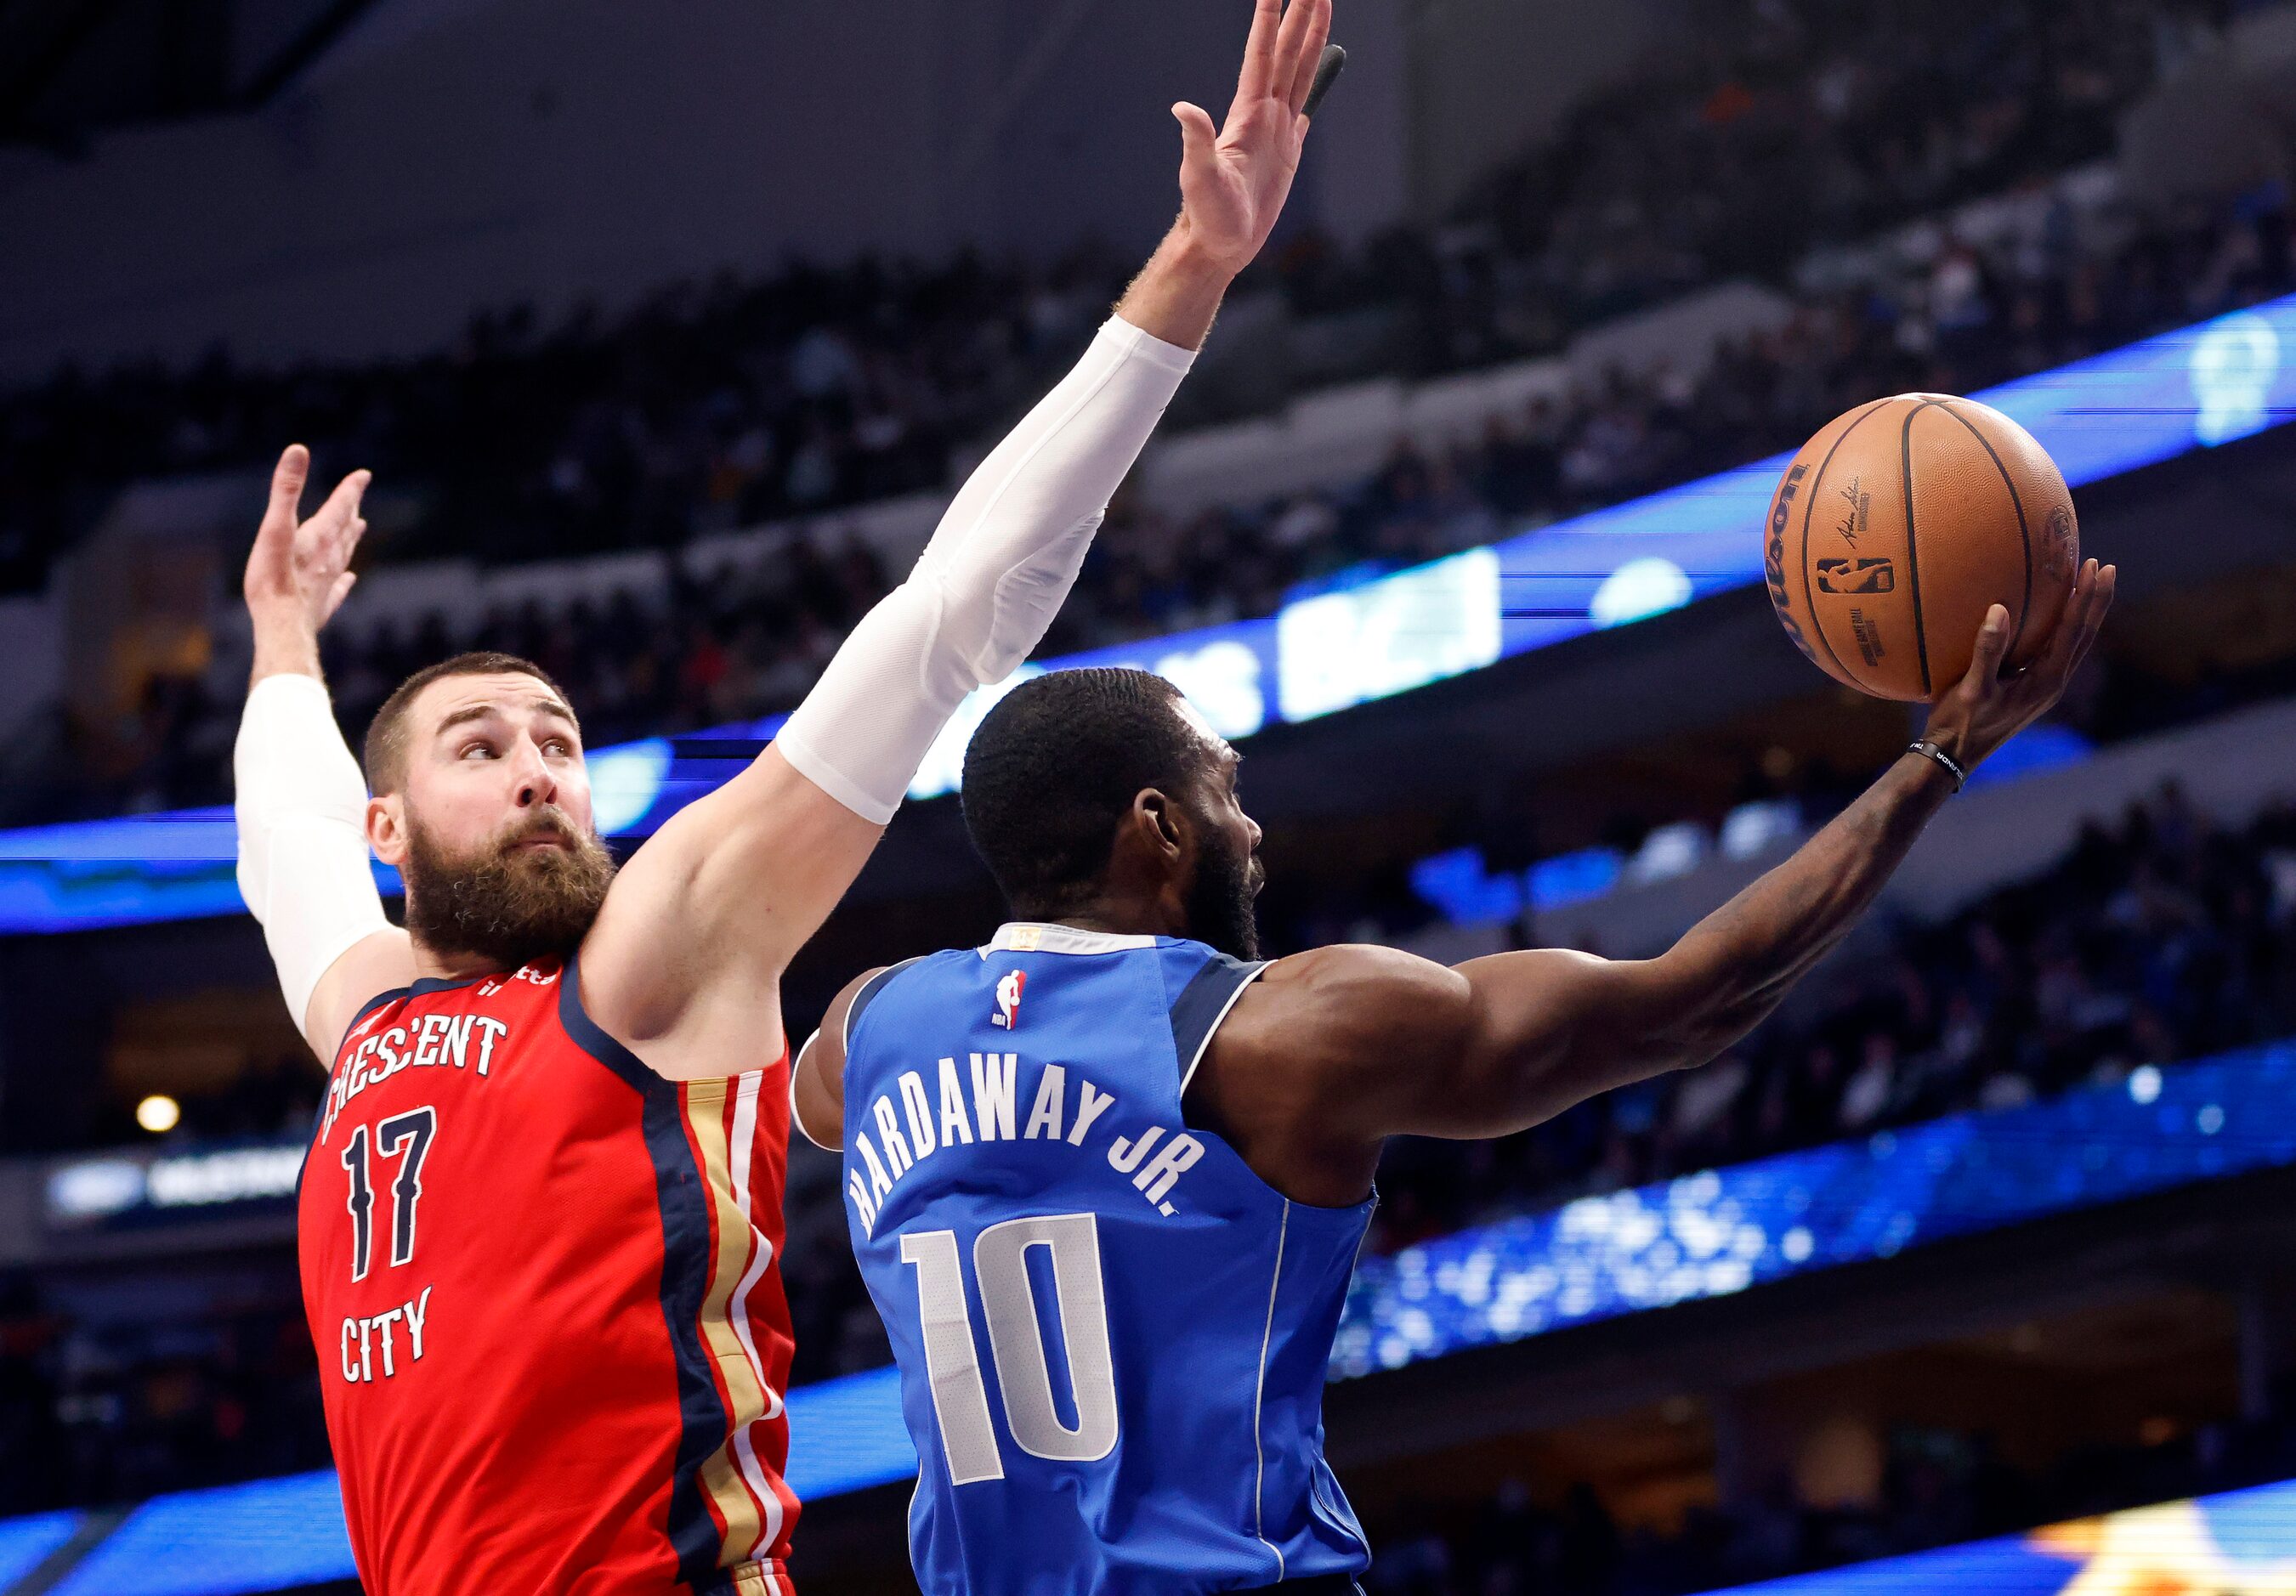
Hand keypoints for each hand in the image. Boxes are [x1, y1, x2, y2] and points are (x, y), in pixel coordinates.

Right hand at [245, 445, 369, 680]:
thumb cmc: (273, 580)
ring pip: (343, 555)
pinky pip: (337, 589)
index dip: (350, 489)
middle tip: (358, 500)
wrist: (282, 628)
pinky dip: (344, 580)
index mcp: (318, 538)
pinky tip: (348, 579)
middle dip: (350, 512)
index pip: (340, 506)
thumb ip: (286, 489)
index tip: (364, 475)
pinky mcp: (321, 605)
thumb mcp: (275, 527)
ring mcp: (326, 583)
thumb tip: (298, 449)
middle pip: (344, 530)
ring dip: (350, 540)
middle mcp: (328, 559)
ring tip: (358, 528)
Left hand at [1171, 0, 1333, 274]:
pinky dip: (1316, 83)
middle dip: (1301, 15)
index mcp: (1248, 114)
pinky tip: (1320, 68)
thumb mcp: (1200, 177)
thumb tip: (1182, 108)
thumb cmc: (1207, 214)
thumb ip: (1196, 141)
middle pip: (1288, 53)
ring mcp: (1277, 130)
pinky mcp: (1287, 151)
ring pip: (1299, 72)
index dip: (1270, 19)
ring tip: (1323, 4)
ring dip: (1311, 38)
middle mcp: (1263, 114)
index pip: (1262, 55)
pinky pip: (1305, 106)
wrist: (1219, 244)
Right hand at [1923, 558, 2116, 772]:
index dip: (2086, 598)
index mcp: (2046, 681)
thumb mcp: (1972, 688)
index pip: (2074, 632)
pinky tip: (2051, 616)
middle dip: (2095, 601)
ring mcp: (2044, 688)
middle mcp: (2053, 683)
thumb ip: (1988, 650)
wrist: (1953, 756)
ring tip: (2087, 585)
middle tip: (2106, 567)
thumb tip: (2000, 609)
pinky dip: (2062, 627)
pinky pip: (2056, 651)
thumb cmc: (1960, 723)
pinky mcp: (2032, 689)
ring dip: (2083, 613)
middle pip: (2084, 635)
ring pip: (2074, 644)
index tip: (2098, 567)